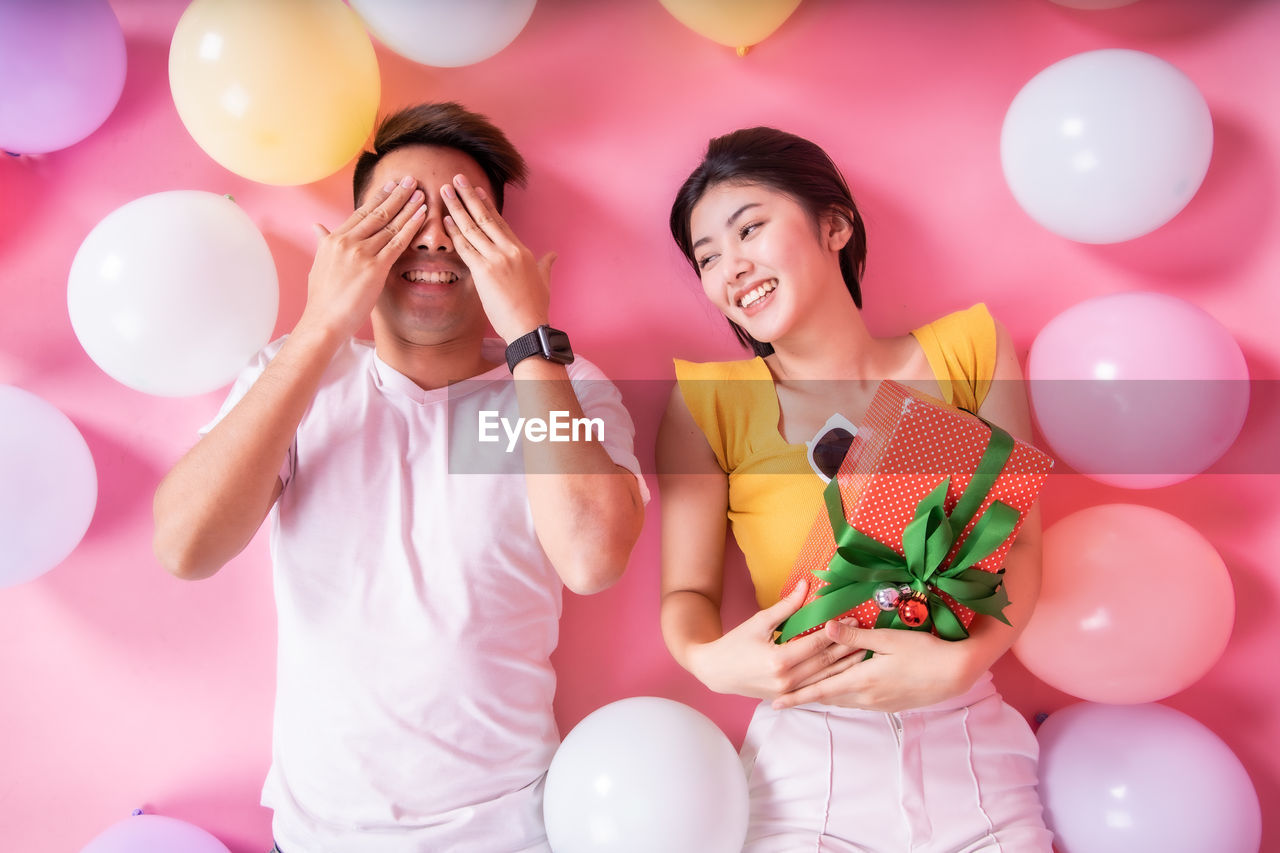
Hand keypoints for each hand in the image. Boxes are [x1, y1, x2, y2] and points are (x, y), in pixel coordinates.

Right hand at [299, 177, 425, 339]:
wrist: (323, 320)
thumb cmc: (322, 297)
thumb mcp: (319, 263)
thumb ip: (322, 242)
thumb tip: (316, 226)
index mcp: (334, 239)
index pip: (360, 213)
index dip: (378, 198)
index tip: (391, 186)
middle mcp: (347, 242)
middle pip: (377, 213)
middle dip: (396, 195)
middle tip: (410, 179)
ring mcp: (361, 254)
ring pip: (389, 224)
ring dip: (408, 207)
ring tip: (421, 193)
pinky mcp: (374, 268)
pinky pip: (397, 243)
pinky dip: (411, 227)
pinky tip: (422, 216)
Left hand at [439, 174, 553, 343]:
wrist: (529, 327)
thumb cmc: (536, 308)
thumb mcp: (544, 281)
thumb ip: (546, 264)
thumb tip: (553, 255)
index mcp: (522, 251)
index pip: (501, 223)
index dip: (487, 204)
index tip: (476, 190)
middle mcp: (509, 250)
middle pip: (485, 218)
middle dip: (469, 196)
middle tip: (456, 179)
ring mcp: (497, 259)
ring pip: (473, 228)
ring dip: (457, 207)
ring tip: (445, 191)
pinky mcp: (484, 272)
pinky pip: (466, 248)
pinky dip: (454, 232)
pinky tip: (446, 220)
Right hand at [687, 582, 864, 700]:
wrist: (716, 671)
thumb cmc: (735, 644)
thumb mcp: (759, 622)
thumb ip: (786, 606)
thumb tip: (805, 585)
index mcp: (779, 660)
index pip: (816, 644)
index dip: (836, 631)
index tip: (851, 618)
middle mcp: (785, 680)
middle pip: (824, 663)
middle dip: (846, 648)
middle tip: (864, 634)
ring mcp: (787, 693)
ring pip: (823, 679)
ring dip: (844, 666)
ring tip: (862, 652)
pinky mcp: (786, 697)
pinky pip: (814, 689)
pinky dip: (830, 680)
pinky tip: (844, 672)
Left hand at [771, 620, 981, 712]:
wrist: (955, 673)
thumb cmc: (923, 651)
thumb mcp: (888, 639)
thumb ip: (855, 637)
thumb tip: (826, 627)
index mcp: (862, 680)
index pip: (821, 691)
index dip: (798, 697)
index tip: (776, 702)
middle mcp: (867, 697)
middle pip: (829, 699)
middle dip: (805, 699)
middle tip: (782, 699)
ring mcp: (879, 703)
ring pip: (843, 701)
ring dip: (823, 698)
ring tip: (804, 696)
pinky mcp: (890, 704)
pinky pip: (857, 702)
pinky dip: (842, 697)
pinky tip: (839, 692)